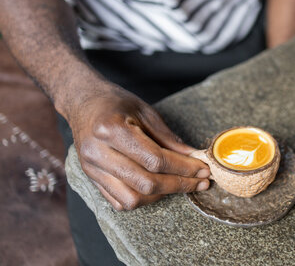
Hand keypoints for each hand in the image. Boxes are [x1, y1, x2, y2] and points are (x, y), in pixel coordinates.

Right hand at [68, 84, 209, 210]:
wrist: (82, 101)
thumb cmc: (115, 102)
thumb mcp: (145, 111)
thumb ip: (168, 137)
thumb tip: (192, 157)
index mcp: (111, 130)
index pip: (155, 160)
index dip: (183, 168)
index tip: (203, 169)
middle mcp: (98, 153)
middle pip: (145, 183)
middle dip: (178, 185)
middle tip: (200, 181)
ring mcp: (91, 169)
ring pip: (131, 199)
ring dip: (161, 195)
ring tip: (180, 185)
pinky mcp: (91, 178)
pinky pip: (118, 201)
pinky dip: (142, 199)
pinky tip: (159, 188)